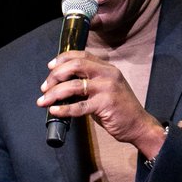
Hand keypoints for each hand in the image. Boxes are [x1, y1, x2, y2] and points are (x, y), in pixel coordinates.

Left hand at [37, 50, 166, 157]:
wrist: (138, 125)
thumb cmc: (119, 109)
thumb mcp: (105, 89)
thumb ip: (88, 83)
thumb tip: (62, 85)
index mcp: (107, 68)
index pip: (81, 55)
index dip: (62, 59)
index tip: (50, 67)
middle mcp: (108, 74)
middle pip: (75, 66)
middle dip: (55, 75)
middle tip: (45, 87)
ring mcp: (107, 89)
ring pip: (74, 86)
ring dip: (54, 93)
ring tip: (43, 101)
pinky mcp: (105, 105)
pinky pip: (79, 106)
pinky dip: (64, 109)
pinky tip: (54, 111)